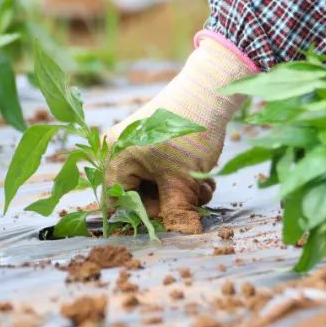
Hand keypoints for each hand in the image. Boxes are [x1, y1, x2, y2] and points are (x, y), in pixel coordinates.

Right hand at [104, 33, 256, 233]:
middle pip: (139, 195)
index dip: (145, 216)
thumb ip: (177, 211)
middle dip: (170, 203)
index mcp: (115, 158)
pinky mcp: (153, 141)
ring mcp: (136, 144)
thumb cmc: (188, 133)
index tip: (169, 221)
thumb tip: (185, 235)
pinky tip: (202, 178)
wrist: (209, 91)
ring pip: (156, 185)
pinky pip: (162, 170)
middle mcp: (119, 150)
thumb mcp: (182, 180)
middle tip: (196, 201)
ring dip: (181, 193)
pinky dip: (182, 179)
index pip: (118, 202)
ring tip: (203, 188)